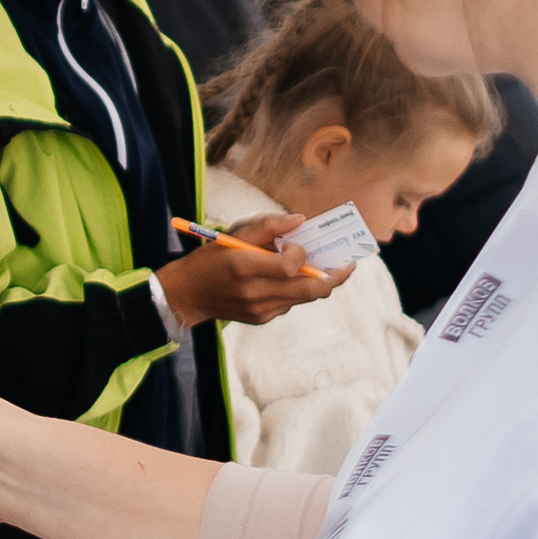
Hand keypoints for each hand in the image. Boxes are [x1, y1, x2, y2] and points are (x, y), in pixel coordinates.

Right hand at [156, 214, 349, 326]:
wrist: (187, 295)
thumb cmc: (210, 258)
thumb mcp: (232, 234)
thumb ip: (267, 225)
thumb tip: (300, 220)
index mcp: (244, 267)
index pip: (290, 267)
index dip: (301, 254)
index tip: (296, 244)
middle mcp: (253, 292)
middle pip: (309, 289)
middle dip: (335, 277)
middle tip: (349, 264)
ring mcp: (259, 309)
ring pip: (305, 298)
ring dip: (320, 283)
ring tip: (329, 268)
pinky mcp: (262, 319)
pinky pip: (291, 303)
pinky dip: (298, 290)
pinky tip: (294, 279)